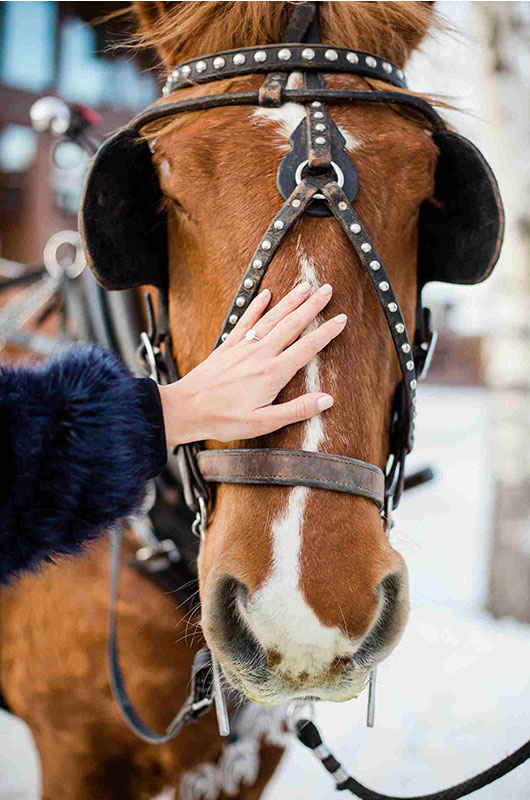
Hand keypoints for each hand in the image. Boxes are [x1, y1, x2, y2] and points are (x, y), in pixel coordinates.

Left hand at [158, 281, 346, 444]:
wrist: (185, 409)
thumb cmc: (224, 420)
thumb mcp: (264, 423)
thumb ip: (296, 410)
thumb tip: (327, 400)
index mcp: (273, 374)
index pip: (307, 348)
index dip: (326, 333)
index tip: (341, 319)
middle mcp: (260, 355)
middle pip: (292, 325)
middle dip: (312, 307)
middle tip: (328, 290)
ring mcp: (243, 348)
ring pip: (271, 318)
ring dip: (290, 301)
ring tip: (305, 286)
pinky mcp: (228, 346)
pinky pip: (245, 321)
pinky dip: (256, 306)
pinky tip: (265, 294)